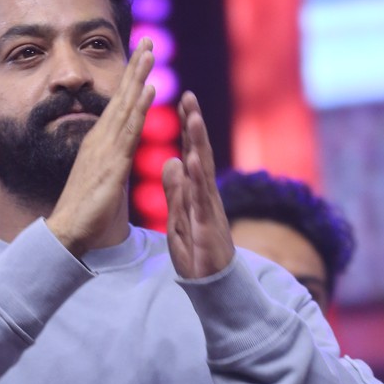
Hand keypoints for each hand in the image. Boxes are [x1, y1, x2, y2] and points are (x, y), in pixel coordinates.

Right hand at [46, 39, 154, 256]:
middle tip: (146, 40)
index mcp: (99, 142)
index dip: (129, 80)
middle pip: (121, 96)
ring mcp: (106, 149)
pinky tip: (149, 89)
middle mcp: (101, 139)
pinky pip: (129, 130)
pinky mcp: (113, 163)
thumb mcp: (100, 177)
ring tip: (149, 52)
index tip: (140, 57)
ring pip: (126, 106)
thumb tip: (120, 153)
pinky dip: (139, 107)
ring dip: (138, 77)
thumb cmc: (83, 210)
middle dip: (134, 67)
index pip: (117, 104)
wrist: (67, 230)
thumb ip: (110, 161)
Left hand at [161, 92, 234, 279]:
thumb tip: (173, 159)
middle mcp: (206, 195)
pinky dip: (196, 180)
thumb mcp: (179, 215)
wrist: (211, 286)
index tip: (182, 100)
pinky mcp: (207, 227)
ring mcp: (208, 209)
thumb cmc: (198, 252)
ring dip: (198, 144)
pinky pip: (200, 200)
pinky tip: (191, 160)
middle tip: (189, 97)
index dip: (187, 128)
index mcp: (197, 191)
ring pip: (203, 171)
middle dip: (195, 125)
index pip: (192, 152)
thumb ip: (176, 189)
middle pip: (200, 154)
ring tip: (193, 118)